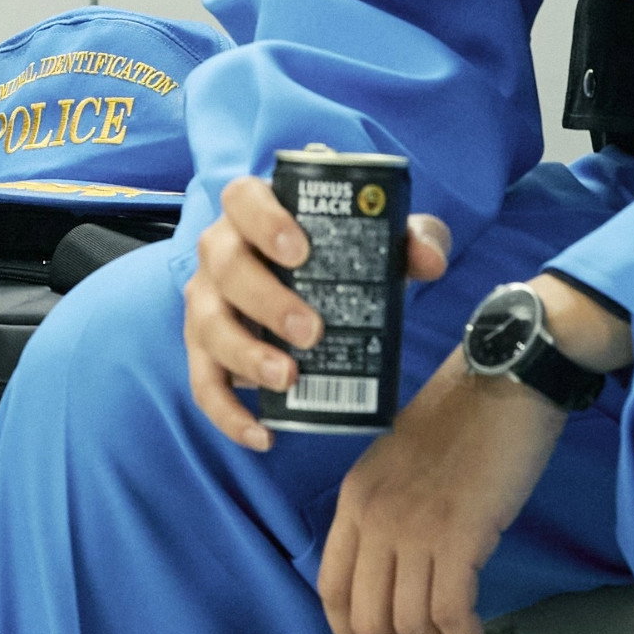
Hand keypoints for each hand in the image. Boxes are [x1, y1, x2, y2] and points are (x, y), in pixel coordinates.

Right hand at [182, 174, 453, 451]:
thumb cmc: (339, 252)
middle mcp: (220, 252)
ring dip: (244, 355)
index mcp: (253, 211)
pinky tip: (263, 435)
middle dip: (265, 301)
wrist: (312, 284)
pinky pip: (204, 383)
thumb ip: (411, 238)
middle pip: (224, 266)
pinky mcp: (206, 350)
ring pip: (207, 325)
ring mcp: (206, 301)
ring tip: (288, 378)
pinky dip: (227, 413)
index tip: (300, 251)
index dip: (263, 222)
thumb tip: (429, 260)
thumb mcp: (380, 237)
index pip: (242, 198)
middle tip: (311, 331)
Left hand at [314, 351, 568, 633]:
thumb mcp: (401, 463)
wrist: (505, 377)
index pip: (331, 590)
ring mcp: (413, 526)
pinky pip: (454, 618)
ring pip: (411, 628)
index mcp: (355, 498)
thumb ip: (390, 513)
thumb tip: (401, 575)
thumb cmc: (464, 417)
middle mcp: (373, 516)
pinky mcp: (459, 535)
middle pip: (368, 621)